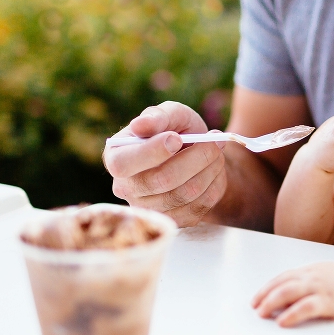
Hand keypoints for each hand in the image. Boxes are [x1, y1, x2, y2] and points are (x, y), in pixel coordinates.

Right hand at [103, 101, 226, 226]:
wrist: (197, 154)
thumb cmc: (177, 131)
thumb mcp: (171, 115)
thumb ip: (158, 116)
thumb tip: (140, 125)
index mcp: (116, 158)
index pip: (123, 164)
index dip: (152, 152)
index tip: (177, 138)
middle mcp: (127, 188)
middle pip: (161, 180)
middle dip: (195, 157)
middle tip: (213, 141)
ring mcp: (150, 208)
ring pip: (185, 194)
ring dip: (210, 169)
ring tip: (217, 150)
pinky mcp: (173, 220)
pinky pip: (199, 207)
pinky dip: (214, 184)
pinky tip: (215, 169)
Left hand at [252, 262, 333, 326]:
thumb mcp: (323, 275)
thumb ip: (306, 282)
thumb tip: (286, 296)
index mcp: (309, 271)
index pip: (282, 277)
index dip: (267, 288)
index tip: (256, 299)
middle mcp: (311, 277)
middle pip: (281, 284)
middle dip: (265, 296)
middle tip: (255, 308)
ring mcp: (320, 288)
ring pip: (289, 292)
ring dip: (272, 303)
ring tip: (263, 314)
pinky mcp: (328, 301)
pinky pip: (305, 307)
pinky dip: (291, 314)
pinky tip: (282, 322)